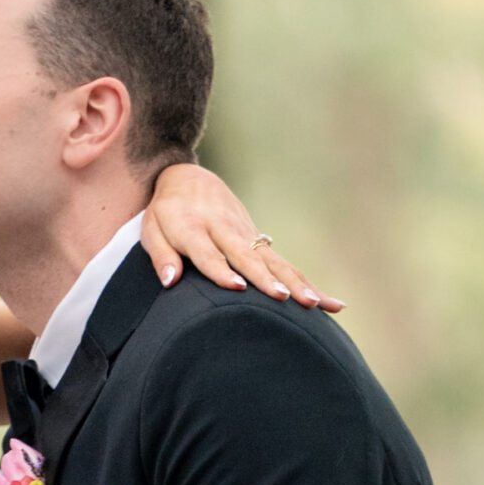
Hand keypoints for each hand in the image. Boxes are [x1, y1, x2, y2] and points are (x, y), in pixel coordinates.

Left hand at [141, 164, 342, 311]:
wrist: (191, 180)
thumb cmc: (167, 213)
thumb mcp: (152, 229)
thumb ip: (161, 255)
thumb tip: (169, 281)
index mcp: (194, 228)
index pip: (209, 253)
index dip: (221, 270)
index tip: (237, 286)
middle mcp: (225, 231)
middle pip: (247, 257)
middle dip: (266, 278)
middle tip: (283, 297)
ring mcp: (247, 236)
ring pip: (273, 262)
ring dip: (295, 282)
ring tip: (315, 304)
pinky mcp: (260, 242)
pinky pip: (285, 265)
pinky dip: (308, 283)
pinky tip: (331, 303)